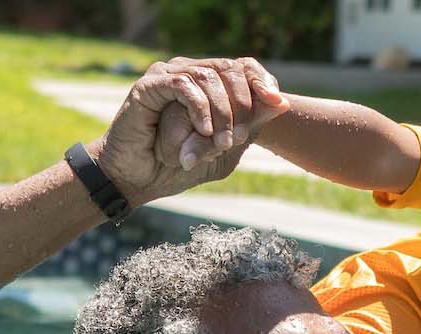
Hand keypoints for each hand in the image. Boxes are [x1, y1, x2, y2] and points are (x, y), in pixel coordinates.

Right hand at [97, 56, 287, 204]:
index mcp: (210, 85)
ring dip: (222, 112)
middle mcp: (191, 74)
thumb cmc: (178, 166)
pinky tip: (204, 130)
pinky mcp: (150, 85)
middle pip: (230, 69)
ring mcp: (169, 76)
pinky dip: (199, 108)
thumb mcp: (225, 150)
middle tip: (239, 137)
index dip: (263, 81)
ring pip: (208, 77)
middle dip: (243, 104)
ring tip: (220, 142)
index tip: (276, 103)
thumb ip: (250, 127)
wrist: (137, 180)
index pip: (245, 67)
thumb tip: (282, 103)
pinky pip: (183, 84)